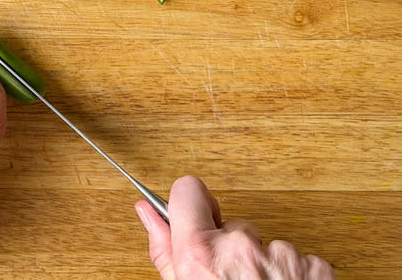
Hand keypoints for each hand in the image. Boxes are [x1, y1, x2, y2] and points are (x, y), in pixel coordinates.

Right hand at [136, 176, 334, 279]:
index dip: (189, 204)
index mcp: (200, 253)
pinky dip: (291, 276)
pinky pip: (297, 258)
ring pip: (265, 244)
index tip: (195, 218)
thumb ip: (164, 250)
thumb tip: (147, 214)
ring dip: (262, 265)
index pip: (187, 191)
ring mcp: (281, 256)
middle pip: (230, 225)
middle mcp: (240, 248)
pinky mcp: (314, 267)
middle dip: (230, 248)